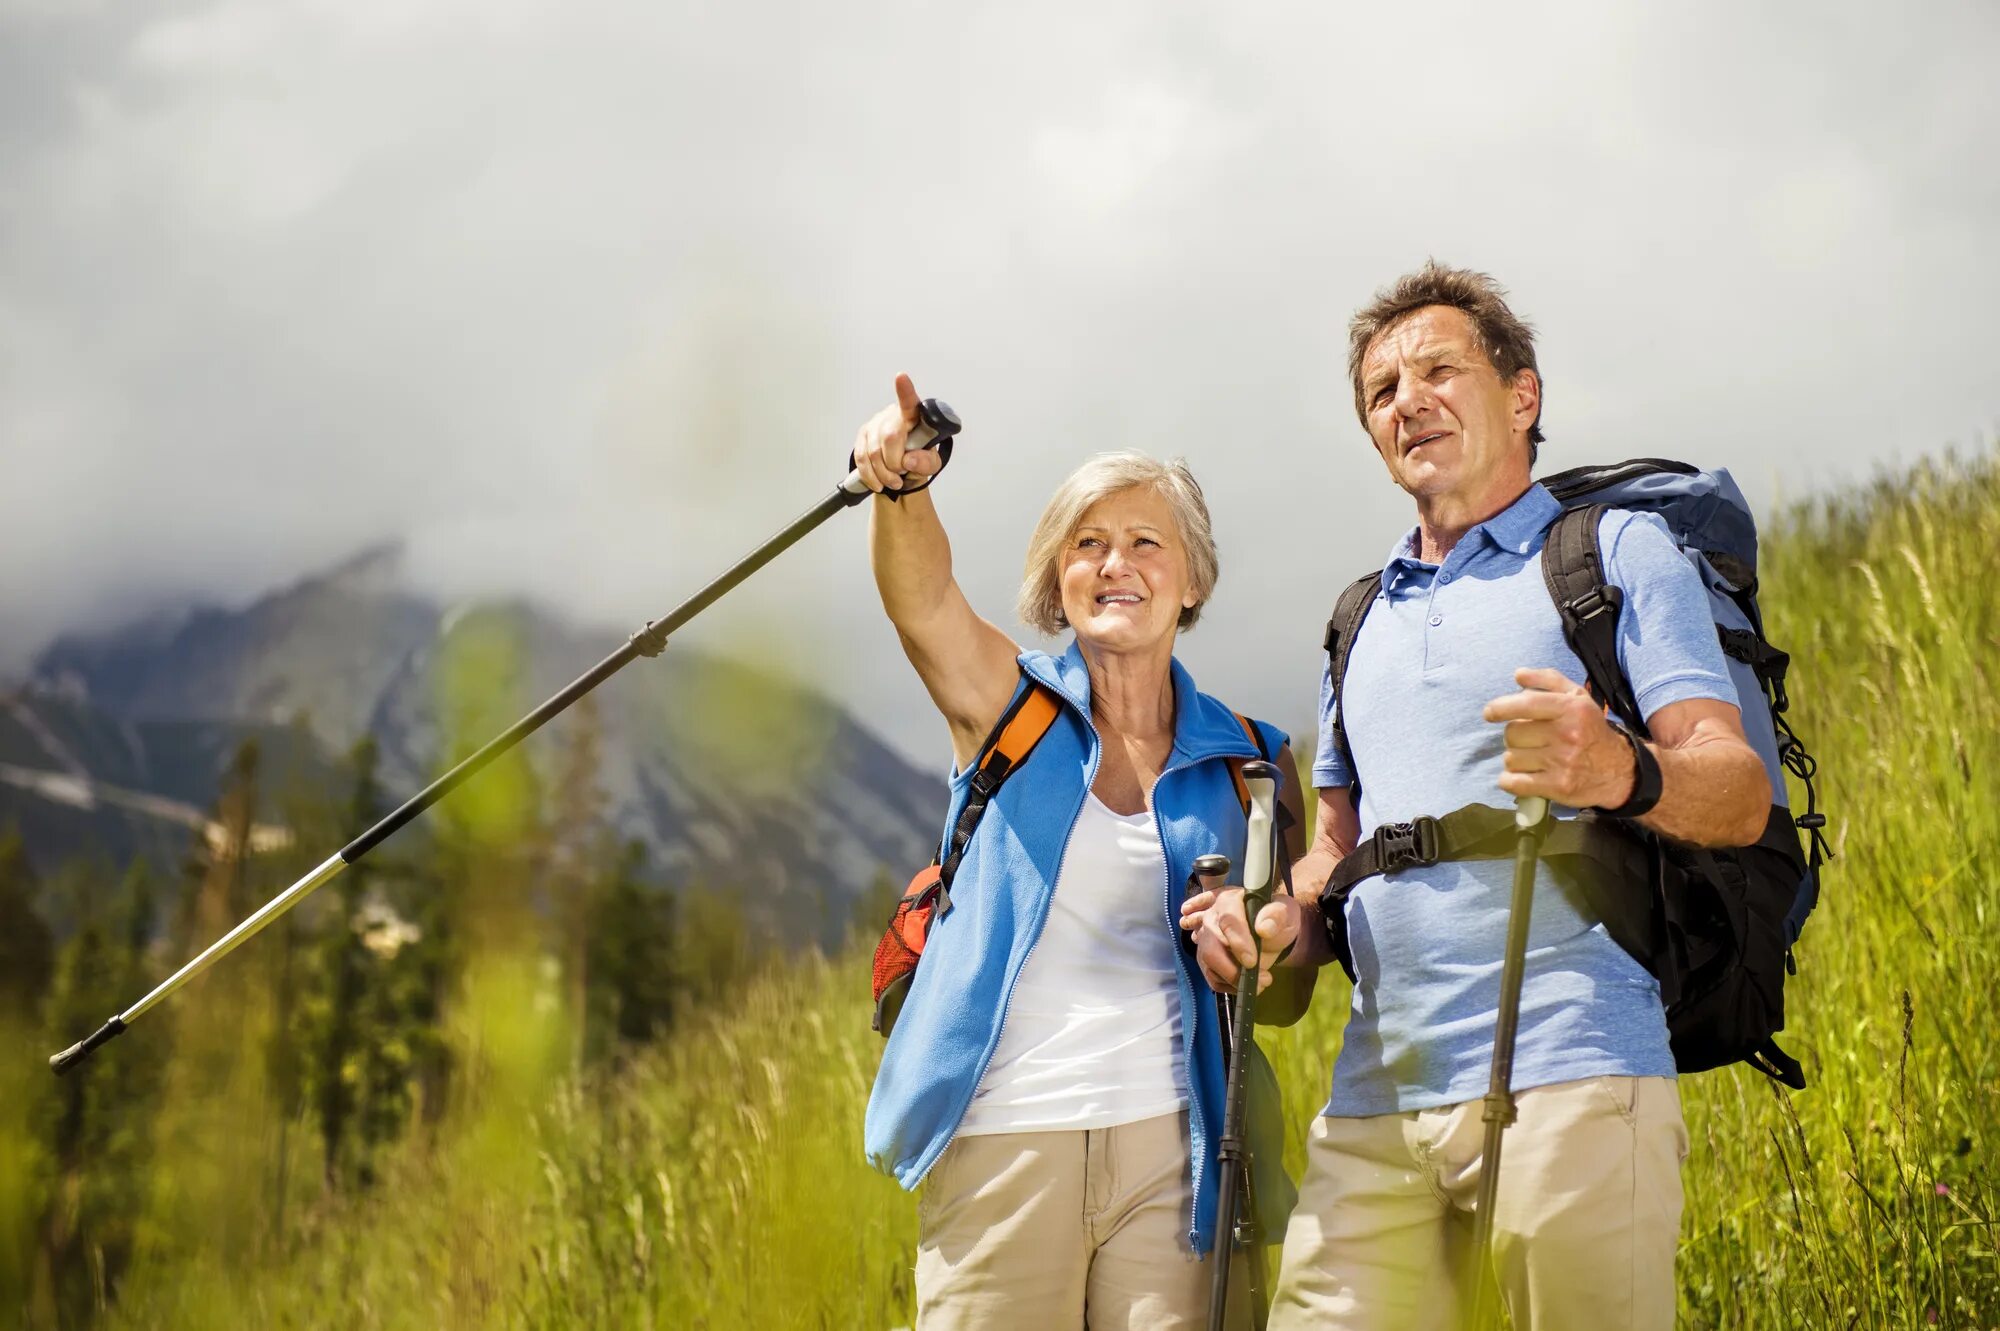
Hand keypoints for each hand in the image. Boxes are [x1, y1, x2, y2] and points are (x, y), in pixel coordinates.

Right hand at [850, 374, 944, 494]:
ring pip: (873, 450)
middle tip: (902, 472)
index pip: (909, 403)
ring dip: (883, 473)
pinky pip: (861, 457)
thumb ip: (925, 462)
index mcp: (914, 416)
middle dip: (895, 462)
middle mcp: (892, 415)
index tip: (901, 377)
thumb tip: (908, 460)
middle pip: (890, 436)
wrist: (903, 470)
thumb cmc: (918, 459)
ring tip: (894, 481)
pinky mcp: (862, 436)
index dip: (905, 391)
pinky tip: (878, 482)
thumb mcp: (931, 464)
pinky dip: (870, 475)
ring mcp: (874, 424)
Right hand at [1180, 887, 1303, 994]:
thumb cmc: (1277, 919)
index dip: (1238, 943)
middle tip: (1261, 980)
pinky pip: (1212, 978)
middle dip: (1232, 970)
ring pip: (1209, 965)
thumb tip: (1263, 929)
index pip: (1227, 921)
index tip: (1252, 962)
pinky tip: (1249, 985)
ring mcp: (1207, 940)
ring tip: (1261, 983)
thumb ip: (1277, 915)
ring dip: (1234, 981)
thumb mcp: (1284, 912)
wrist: (1272, 934)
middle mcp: (1212, 920)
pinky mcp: (1208, 959)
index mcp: (1230, 901)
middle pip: (1210, 947)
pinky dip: (1230, 987)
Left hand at [1482, 666, 1637, 808]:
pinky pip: (1515, 783)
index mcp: (1571, 709)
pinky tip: (1520, 777)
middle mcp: (1567, 734)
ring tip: (1532, 759)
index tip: (1489, 713)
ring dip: (1515, 759)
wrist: (1620, 770)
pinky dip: (1510, 781)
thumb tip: (1518, 675)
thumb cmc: (1591, 730)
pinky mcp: (1558, 787)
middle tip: (1529, 741)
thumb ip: (1549, 681)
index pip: (1527, 704)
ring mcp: (1562, 762)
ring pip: (1512, 758)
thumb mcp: (1578, 698)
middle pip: (1513, 734)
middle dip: (1514, 737)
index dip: (1502, 707)